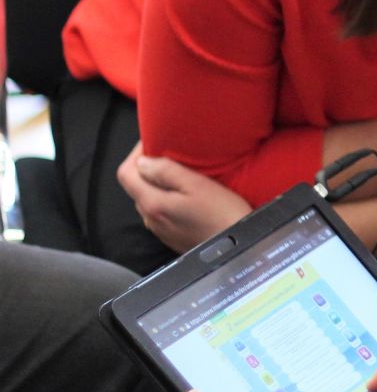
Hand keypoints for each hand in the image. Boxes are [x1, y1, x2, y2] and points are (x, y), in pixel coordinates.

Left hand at [118, 143, 250, 253]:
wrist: (236, 248)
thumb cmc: (222, 214)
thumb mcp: (197, 185)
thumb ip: (166, 171)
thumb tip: (143, 161)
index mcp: (152, 204)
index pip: (125, 173)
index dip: (135, 154)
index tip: (154, 143)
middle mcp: (149, 219)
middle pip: (136, 186)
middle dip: (148, 168)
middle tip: (172, 155)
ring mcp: (159, 230)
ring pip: (149, 199)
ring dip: (158, 184)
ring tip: (182, 174)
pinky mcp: (170, 236)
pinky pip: (160, 212)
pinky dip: (167, 198)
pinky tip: (188, 196)